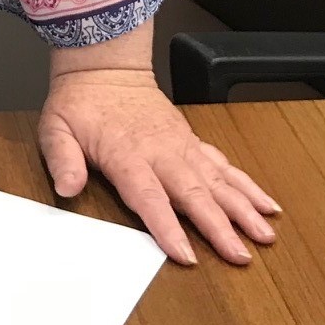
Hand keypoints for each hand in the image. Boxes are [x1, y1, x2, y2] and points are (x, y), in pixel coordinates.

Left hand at [39, 65, 281, 265]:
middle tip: (241, 256)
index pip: (149, 196)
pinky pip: (224, 165)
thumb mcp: (56, 128)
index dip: (167, 226)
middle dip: (219, 226)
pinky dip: (247, 185)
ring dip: (243, 209)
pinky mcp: (192, 141)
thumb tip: (66, 188)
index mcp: (126, 154)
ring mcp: (181, 146)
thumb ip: (62, 159)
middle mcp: (161, 152)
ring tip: (265, 236)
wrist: (105, 67)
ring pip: (218, 180)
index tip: (185, 255)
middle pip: (194, 193)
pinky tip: (268, 205)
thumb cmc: (80, 103)